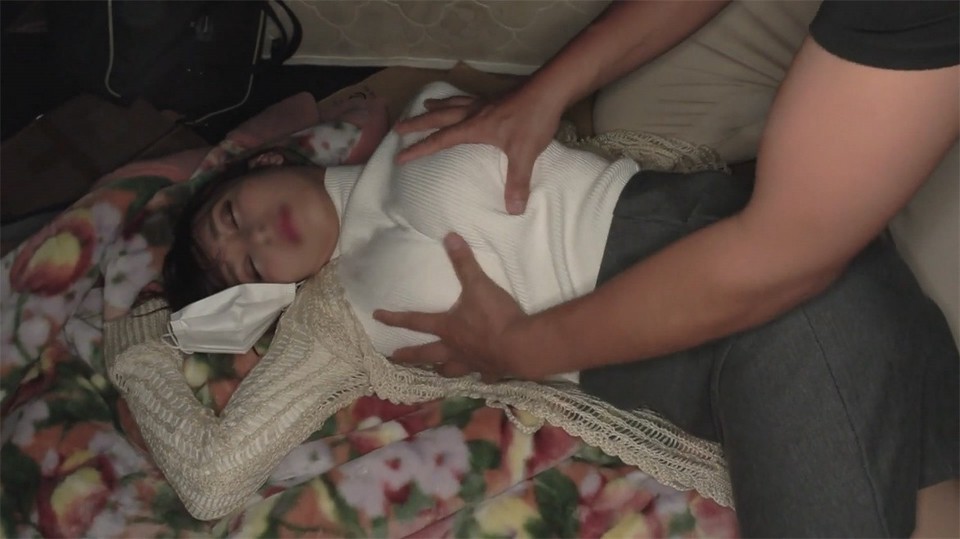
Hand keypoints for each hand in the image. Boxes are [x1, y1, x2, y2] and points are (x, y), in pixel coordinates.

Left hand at [373, 233, 537, 381]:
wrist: (521, 345)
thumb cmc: (495, 316)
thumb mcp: (479, 285)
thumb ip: (464, 262)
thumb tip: (450, 237)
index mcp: (447, 328)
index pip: (415, 321)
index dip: (395, 318)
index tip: (377, 317)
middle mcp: (454, 348)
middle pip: (426, 354)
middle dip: (409, 355)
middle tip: (394, 357)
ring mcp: (471, 363)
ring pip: (449, 370)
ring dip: (441, 369)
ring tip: (436, 370)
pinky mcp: (490, 371)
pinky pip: (481, 375)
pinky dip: (480, 375)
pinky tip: (483, 375)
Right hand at [394, 89, 561, 214]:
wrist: (550, 89)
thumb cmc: (534, 119)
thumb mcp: (525, 153)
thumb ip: (517, 181)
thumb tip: (512, 210)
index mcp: (474, 127)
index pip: (440, 140)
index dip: (419, 149)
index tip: (400, 157)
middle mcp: (474, 112)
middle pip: (438, 117)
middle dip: (417, 123)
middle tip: (398, 126)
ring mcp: (485, 102)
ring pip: (453, 102)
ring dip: (437, 106)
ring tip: (425, 106)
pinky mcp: (497, 96)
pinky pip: (470, 97)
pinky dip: (459, 98)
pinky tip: (464, 100)